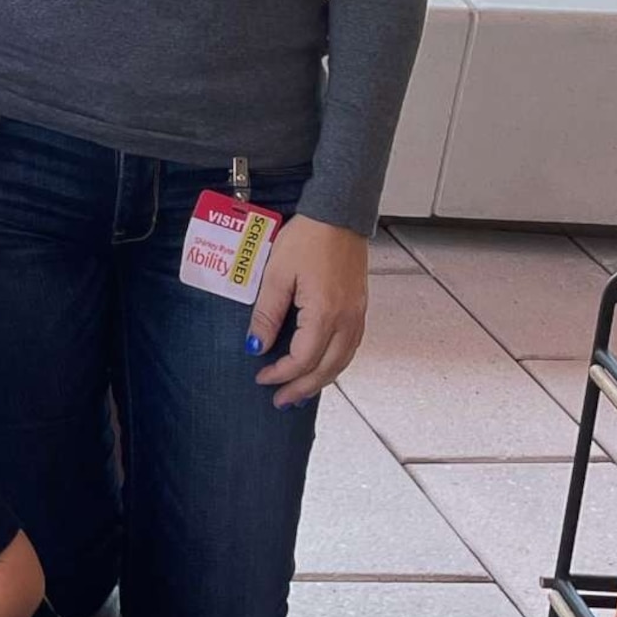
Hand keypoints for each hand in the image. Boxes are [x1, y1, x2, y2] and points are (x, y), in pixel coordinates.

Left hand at [249, 215, 369, 407]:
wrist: (339, 215)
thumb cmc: (308, 239)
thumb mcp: (276, 275)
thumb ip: (266, 314)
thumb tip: (256, 346)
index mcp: (325, 314)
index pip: (302, 359)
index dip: (281, 374)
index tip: (262, 377)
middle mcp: (347, 320)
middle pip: (326, 369)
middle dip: (301, 388)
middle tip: (281, 401)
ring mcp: (358, 315)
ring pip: (342, 362)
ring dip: (320, 380)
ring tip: (299, 392)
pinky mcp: (360, 308)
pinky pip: (350, 347)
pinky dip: (334, 364)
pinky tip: (322, 367)